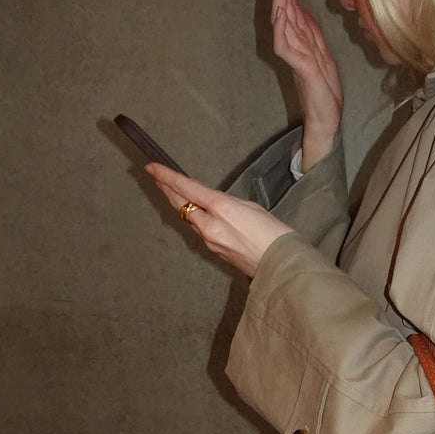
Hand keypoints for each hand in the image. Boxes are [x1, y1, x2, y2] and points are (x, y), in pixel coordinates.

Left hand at [145, 163, 292, 277]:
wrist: (282, 266)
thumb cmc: (276, 236)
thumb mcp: (252, 208)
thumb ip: (228, 204)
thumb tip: (214, 203)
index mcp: (221, 209)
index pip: (186, 188)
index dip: (166, 176)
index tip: (152, 167)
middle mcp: (210, 226)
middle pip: (180, 203)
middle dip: (166, 188)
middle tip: (154, 176)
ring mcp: (209, 241)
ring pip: (188, 217)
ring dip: (179, 202)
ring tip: (170, 190)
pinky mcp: (214, 252)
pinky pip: (199, 230)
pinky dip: (194, 218)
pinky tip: (195, 211)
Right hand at [272, 0, 342, 167]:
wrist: (327, 112)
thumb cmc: (322, 83)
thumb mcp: (319, 47)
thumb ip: (308, 27)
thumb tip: (300, 3)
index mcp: (297, 33)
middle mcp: (290, 38)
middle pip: (285, 1)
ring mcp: (291, 51)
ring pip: (280, 16)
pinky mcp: (297, 64)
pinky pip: (283, 42)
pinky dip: (282, 25)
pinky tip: (284, 9)